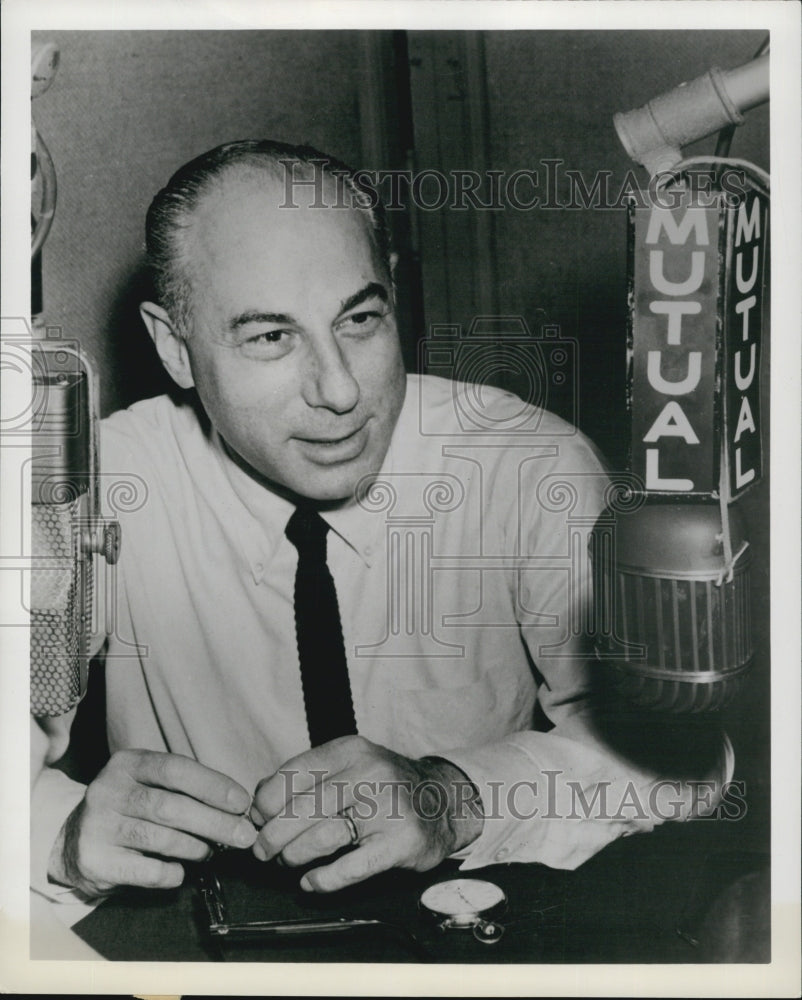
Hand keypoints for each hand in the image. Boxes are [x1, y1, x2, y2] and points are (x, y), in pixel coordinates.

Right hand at [48, 750, 256, 897]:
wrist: (73, 841)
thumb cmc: (129, 809)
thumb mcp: (150, 784)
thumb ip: (186, 789)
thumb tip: (236, 808)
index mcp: (127, 763)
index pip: (175, 769)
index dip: (212, 785)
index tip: (241, 803)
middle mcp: (108, 791)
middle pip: (171, 806)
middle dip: (215, 822)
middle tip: (244, 836)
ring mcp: (98, 826)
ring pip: (160, 838)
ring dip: (196, 847)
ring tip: (212, 851)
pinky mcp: (95, 861)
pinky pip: (146, 871)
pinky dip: (172, 872)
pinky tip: (181, 871)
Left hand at [250, 736, 483, 892]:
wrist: (441, 801)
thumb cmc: (384, 786)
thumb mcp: (349, 765)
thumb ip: (307, 777)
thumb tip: (258, 802)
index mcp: (350, 750)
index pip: (292, 774)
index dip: (265, 802)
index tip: (256, 819)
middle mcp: (370, 773)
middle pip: (302, 809)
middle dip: (273, 836)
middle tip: (262, 850)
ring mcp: (387, 808)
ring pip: (322, 838)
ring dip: (293, 857)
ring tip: (287, 862)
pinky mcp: (401, 843)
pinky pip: (350, 868)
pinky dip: (323, 880)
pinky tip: (310, 882)